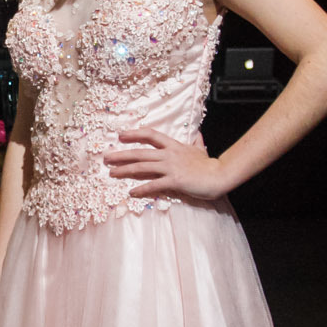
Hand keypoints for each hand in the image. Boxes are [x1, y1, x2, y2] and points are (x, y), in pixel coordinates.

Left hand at [104, 128, 228, 200]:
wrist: (220, 175)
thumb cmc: (209, 165)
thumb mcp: (201, 150)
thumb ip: (196, 143)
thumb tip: (197, 134)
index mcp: (174, 146)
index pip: (151, 135)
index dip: (134, 134)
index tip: (120, 135)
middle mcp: (169, 154)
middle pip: (140, 153)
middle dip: (121, 155)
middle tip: (106, 158)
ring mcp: (171, 167)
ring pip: (142, 168)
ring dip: (125, 170)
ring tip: (112, 173)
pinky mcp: (175, 181)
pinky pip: (154, 185)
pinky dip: (141, 189)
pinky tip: (131, 192)